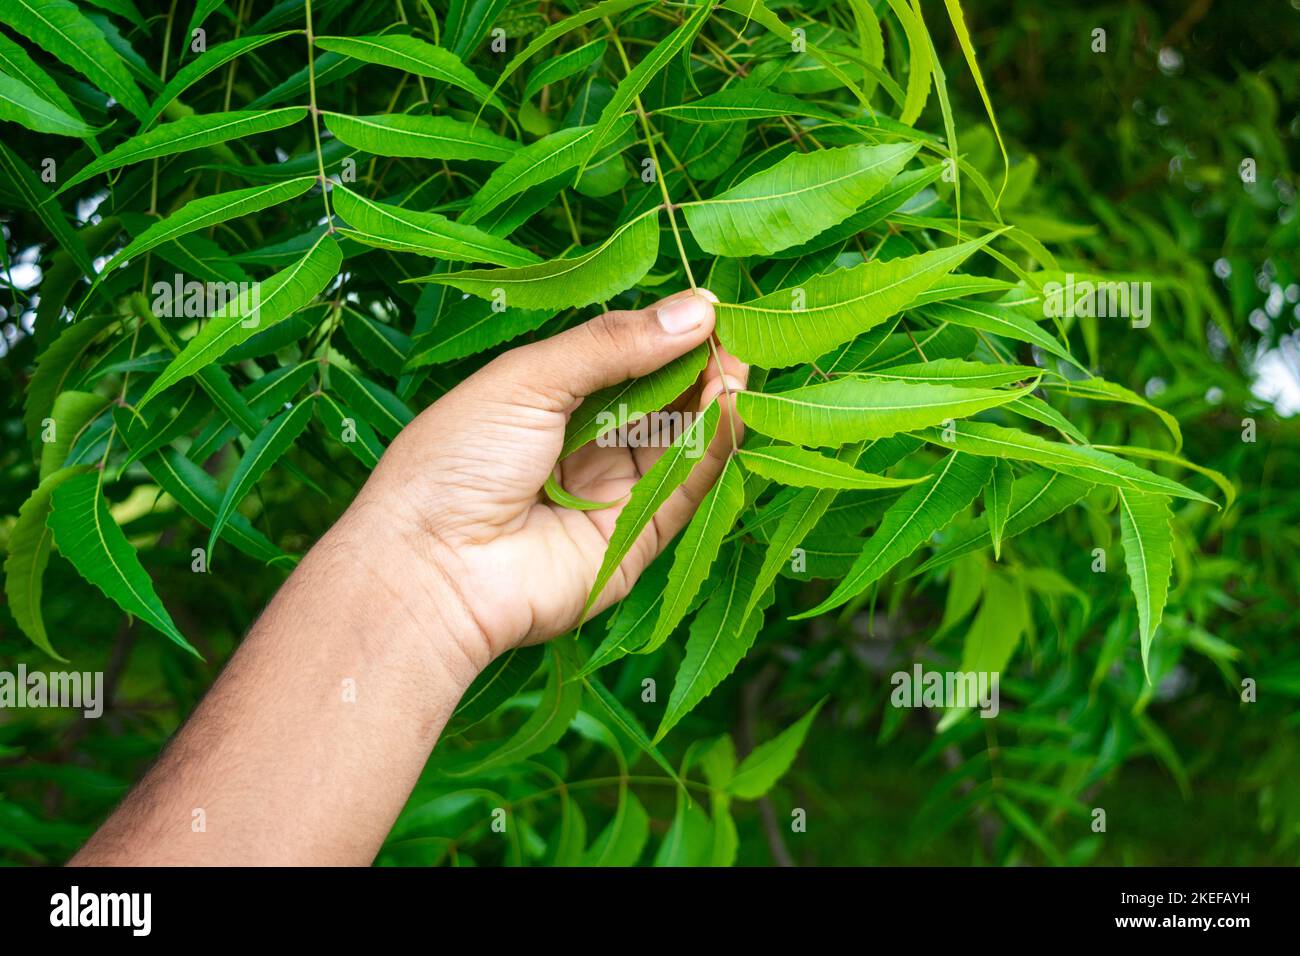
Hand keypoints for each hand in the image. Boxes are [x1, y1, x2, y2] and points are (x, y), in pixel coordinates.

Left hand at [338, 289, 747, 666]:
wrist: (432, 566)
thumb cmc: (456, 460)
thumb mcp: (528, 380)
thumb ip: (611, 345)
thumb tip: (696, 309)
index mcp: (547, 400)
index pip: (623, 361)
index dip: (665, 337)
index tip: (708, 310)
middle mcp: (584, 445)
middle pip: (659, 402)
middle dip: (697, 368)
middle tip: (732, 339)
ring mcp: (612, 493)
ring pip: (680, 444)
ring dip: (712, 405)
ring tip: (735, 369)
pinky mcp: (635, 540)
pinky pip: (684, 491)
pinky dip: (712, 450)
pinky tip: (729, 409)